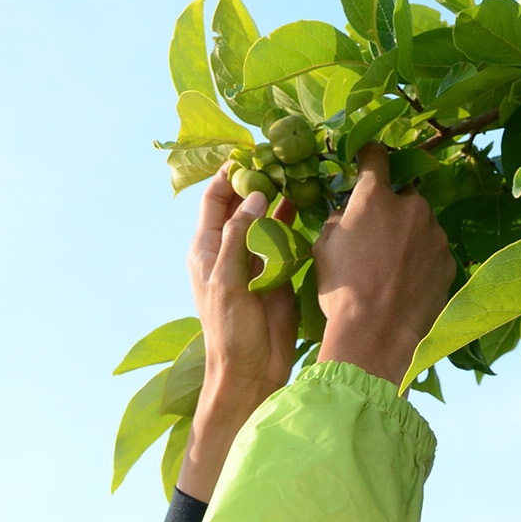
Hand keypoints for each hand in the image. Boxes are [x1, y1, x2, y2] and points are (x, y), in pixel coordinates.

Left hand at [177, 166, 299, 500]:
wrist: (250, 371)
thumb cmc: (230, 331)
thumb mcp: (227, 280)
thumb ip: (238, 236)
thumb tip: (256, 194)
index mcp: (207, 249)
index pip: (214, 199)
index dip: (230, 173)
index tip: (252, 149)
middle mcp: (229, 250)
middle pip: (241, 203)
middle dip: (260, 178)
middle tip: (286, 154)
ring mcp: (255, 260)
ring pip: (266, 218)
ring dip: (281, 197)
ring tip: (303, 171)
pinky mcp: (278, 273)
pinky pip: (286, 239)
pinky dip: (296, 221)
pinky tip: (314, 203)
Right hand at [315, 145, 454, 387]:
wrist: (378, 335)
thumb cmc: (342, 291)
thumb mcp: (323, 250)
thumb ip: (337, 221)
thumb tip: (346, 213)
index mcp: (374, 198)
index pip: (376, 156)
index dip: (368, 155)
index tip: (365, 158)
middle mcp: (411, 206)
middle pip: (403, 195)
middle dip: (391, 208)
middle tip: (376, 235)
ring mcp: (435, 234)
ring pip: (421, 224)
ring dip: (408, 235)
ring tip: (392, 267)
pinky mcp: (449, 261)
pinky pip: (433, 251)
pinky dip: (422, 260)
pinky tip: (406, 283)